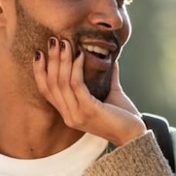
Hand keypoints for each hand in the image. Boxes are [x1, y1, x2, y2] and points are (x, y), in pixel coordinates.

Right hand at [32, 36, 146, 146]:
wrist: (135, 135)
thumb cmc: (124, 117)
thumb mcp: (110, 95)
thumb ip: (107, 79)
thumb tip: (110, 60)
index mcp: (69, 113)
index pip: (46, 91)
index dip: (40, 71)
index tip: (39, 53)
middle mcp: (69, 115)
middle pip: (51, 83)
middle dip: (51, 59)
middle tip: (54, 40)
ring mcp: (77, 114)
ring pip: (61, 82)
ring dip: (62, 60)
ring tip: (65, 42)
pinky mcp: (89, 110)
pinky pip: (77, 85)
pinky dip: (77, 68)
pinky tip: (81, 55)